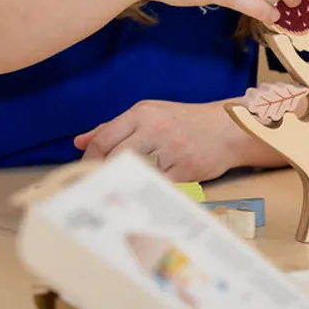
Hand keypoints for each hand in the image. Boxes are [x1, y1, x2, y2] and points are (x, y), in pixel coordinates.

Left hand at [74, 99, 246, 181]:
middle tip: (98, 188)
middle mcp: (155, 128)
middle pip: (115, 158)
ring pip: (135, 173)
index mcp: (142, 113)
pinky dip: (147, 192)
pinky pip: (157, 186)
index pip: (103, 139)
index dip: (89, 160)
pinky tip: (143, 196)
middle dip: (104, 176)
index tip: (84, 174)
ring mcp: (171, 149)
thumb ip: (114, 127)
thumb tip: (79, 141)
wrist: (229, 129)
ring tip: (118, 193)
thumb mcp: (151, 114)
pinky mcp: (185, 169)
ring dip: (125, 185)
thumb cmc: (186, 121)